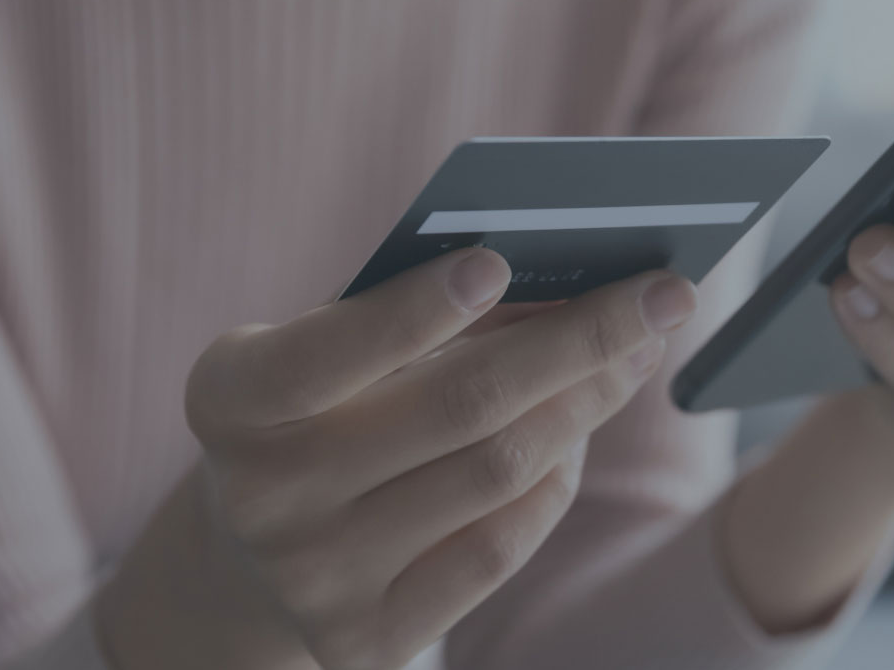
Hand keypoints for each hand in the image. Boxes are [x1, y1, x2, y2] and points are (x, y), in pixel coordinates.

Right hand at [181, 249, 696, 668]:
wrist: (250, 556)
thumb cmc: (317, 405)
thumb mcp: (327, 344)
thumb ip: (416, 309)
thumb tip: (568, 277)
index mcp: (230, 400)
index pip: (326, 354)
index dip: (412, 311)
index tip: (497, 261)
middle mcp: (261, 498)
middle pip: (456, 409)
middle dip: (578, 341)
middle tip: (664, 294)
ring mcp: (316, 579)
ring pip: (496, 475)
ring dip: (586, 404)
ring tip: (635, 353)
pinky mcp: (368, 640)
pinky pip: (499, 550)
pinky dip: (554, 481)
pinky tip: (579, 434)